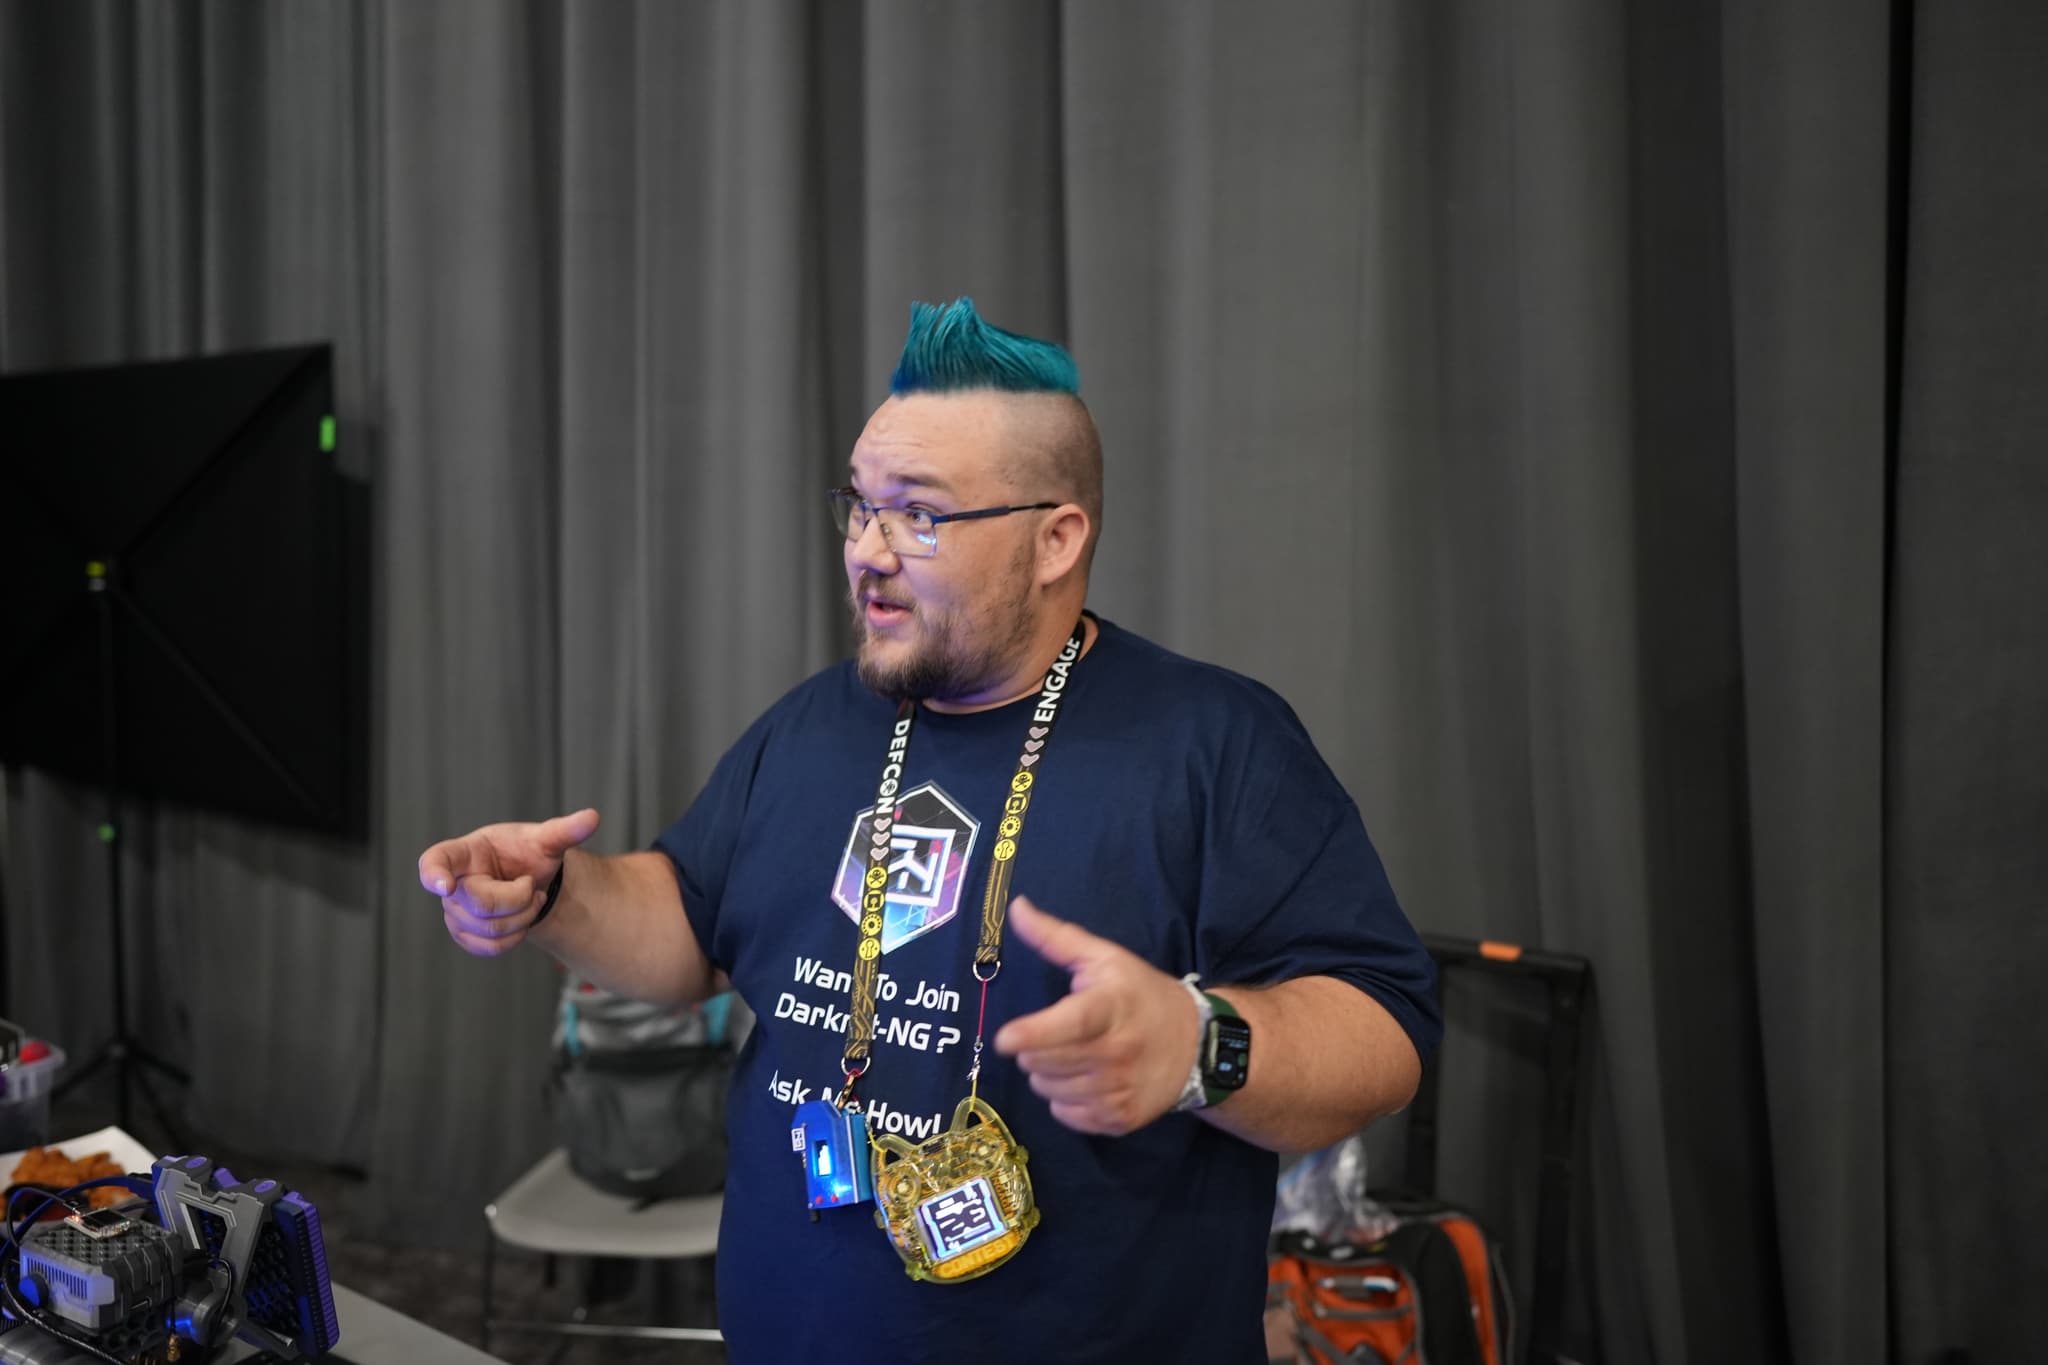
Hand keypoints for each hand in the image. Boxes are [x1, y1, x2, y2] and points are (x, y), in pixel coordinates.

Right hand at [417, 808, 600, 957]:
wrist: (529, 879)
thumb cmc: (528, 854)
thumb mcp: (546, 840)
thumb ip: (565, 830)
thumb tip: (593, 817)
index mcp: (465, 852)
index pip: (436, 861)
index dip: (433, 874)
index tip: (444, 885)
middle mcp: (452, 883)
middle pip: (480, 904)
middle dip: (518, 899)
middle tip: (530, 887)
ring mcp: (454, 911)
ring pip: (487, 929)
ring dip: (522, 918)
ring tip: (529, 900)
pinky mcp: (464, 934)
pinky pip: (488, 948)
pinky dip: (515, 937)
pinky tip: (521, 920)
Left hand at [991, 896, 1200, 1135]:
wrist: (1196, 1045)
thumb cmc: (1141, 995)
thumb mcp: (1105, 959)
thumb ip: (1056, 937)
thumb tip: (1016, 908)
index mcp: (1110, 1007)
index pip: (1069, 1024)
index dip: (1034, 1034)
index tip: (1005, 1039)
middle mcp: (1115, 1053)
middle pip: (1041, 1061)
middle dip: (1035, 1047)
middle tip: (1061, 1032)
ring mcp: (1117, 1091)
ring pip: (1046, 1088)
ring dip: (1049, 1072)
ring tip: (1077, 1053)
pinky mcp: (1118, 1119)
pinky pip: (1063, 1114)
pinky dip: (1065, 1098)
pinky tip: (1088, 1078)